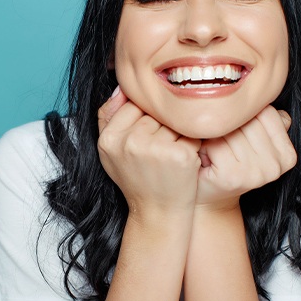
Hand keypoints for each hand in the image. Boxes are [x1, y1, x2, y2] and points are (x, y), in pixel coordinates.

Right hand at [98, 86, 201, 220]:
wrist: (157, 213)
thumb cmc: (136, 179)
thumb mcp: (111, 151)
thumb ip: (108, 116)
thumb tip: (122, 86)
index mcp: (110, 139)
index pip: (133, 104)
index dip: (144, 119)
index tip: (147, 138)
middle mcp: (130, 142)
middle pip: (155, 111)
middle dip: (161, 126)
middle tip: (158, 152)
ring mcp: (156, 149)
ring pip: (174, 120)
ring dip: (177, 133)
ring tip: (169, 156)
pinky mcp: (180, 155)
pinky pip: (191, 133)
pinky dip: (192, 144)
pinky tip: (183, 160)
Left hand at [196, 105, 296, 209]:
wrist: (209, 196)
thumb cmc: (226, 162)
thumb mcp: (252, 139)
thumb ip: (264, 119)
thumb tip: (268, 92)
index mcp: (288, 154)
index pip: (265, 112)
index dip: (242, 116)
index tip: (235, 131)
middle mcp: (277, 165)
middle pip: (247, 120)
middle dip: (227, 125)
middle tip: (219, 141)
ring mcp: (257, 173)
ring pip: (230, 130)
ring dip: (214, 135)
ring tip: (212, 148)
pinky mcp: (234, 176)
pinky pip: (215, 143)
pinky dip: (204, 146)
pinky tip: (205, 157)